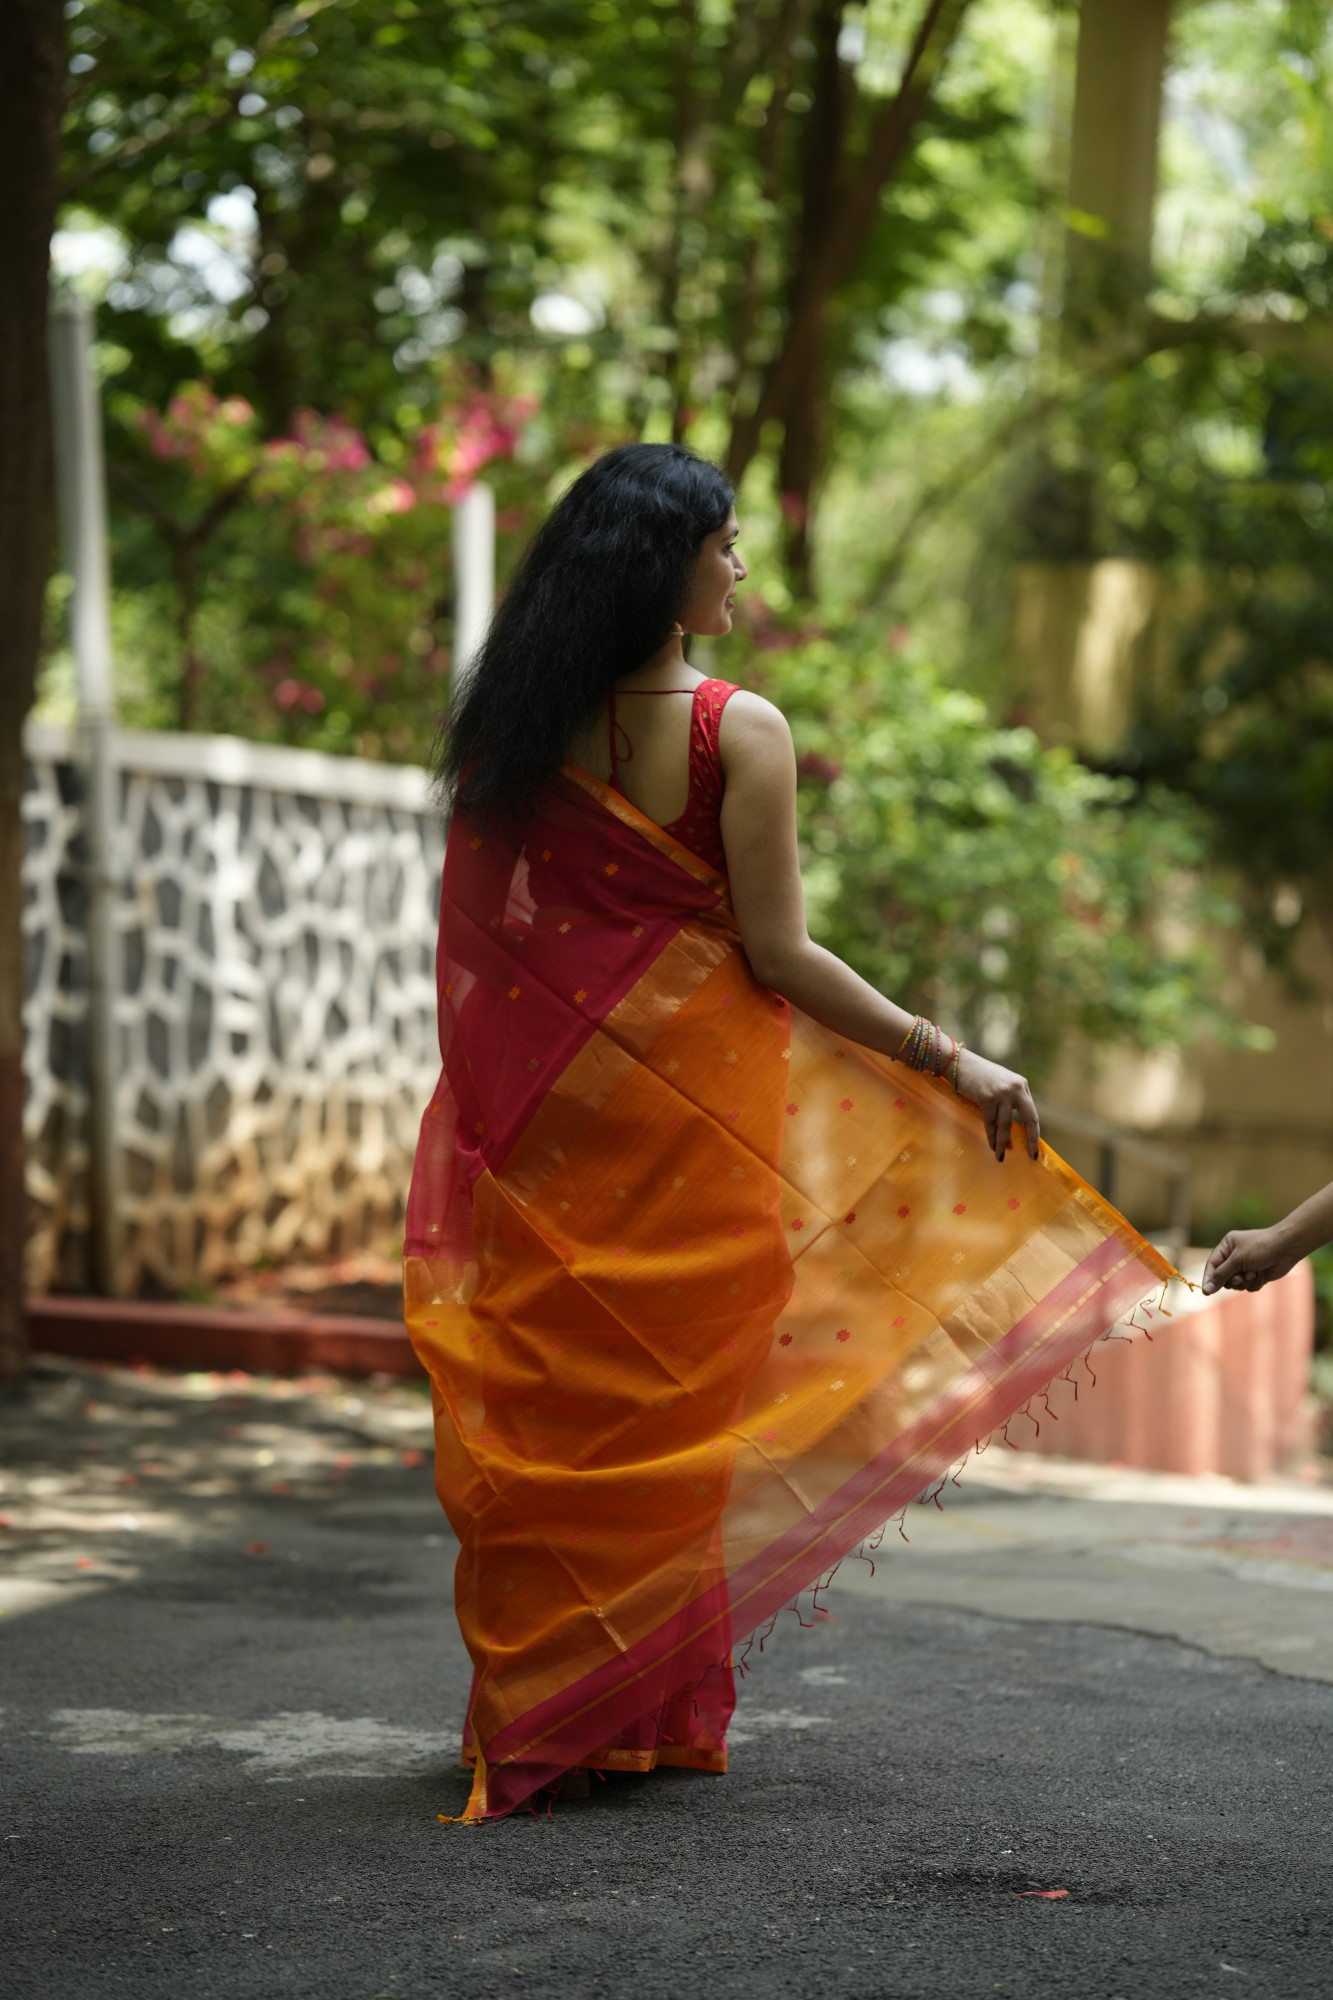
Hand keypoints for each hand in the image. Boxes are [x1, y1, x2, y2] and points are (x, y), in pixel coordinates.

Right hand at [954, 1049, 1039, 1163]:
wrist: (959, 1063)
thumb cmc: (978, 1076)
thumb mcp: (1000, 1084)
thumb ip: (1010, 1100)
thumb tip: (1013, 1128)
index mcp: (1022, 1085)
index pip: (1032, 1113)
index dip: (1034, 1132)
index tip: (1034, 1147)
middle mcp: (1016, 1088)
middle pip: (1030, 1118)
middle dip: (1031, 1139)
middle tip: (1032, 1156)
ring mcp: (1003, 1093)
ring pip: (1006, 1125)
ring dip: (1003, 1142)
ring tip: (1001, 1156)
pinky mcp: (988, 1097)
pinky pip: (991, 1123)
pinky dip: (991, 1136)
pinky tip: (992, 1146)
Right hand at [1201, 1226, 1300, 1295]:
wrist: (1287, 1248)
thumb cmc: (1261, 1247)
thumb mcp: (1237, 1260)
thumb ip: (1221, 1275)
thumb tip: (1206, 1290)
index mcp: (1227, 1246)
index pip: (1212, 1265)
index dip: (1209, 1278)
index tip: (1206, 1292)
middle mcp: (1234, 1256)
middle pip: (1223, 1278)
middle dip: (1232, 1280)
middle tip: (1239, 1277)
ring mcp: (1246, 1266)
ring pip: (1236, 1285)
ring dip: (1245, 1281)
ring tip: (1254, 1272)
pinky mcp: (1256, 1275)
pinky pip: (1248, 1287)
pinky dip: (1255, 1283)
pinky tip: (1262, 1274)